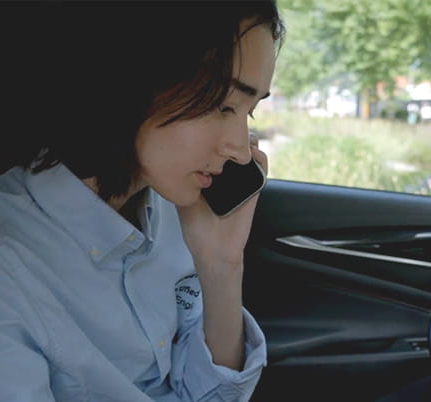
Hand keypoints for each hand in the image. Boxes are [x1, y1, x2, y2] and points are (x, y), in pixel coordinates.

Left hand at [177, 135, 267, 266]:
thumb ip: (179, 178)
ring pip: (250, 151)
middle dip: (229, 132)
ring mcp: (242, 180)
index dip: (213, 133)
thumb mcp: (181, 197)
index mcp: (211, 174)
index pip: (215, 147)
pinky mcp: (255, 188)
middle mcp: (227, 175)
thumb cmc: (196, 227)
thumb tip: (168, 158)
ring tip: (237, 137)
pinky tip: (249, 153)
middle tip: (222, 126)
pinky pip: (261, 167)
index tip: (206, 124)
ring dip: (246, 140)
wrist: (213, 249)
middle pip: (233, 144)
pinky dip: (259, 156)